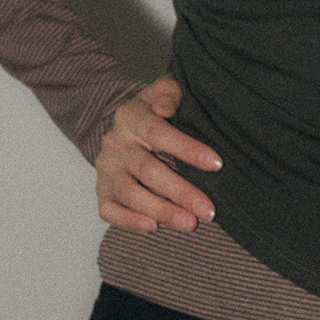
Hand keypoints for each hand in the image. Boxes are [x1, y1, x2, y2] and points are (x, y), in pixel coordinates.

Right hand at [95, 76, 221, 233]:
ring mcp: (107, 170)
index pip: (158, 133)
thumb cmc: (156, 113)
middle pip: (147, 170)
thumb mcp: (163, 93)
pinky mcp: (102, 192)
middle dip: (180, 192)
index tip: (217, 164)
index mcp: (131, 117)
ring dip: (161, 211)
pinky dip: (129, 221)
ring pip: (130, 194)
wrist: (127, 128)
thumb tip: (166, 107)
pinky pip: (109, 211)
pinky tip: (153, 227)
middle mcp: (115, 144)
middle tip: (208, 210)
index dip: (188, 149)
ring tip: (190, 223)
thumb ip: (168, 92)